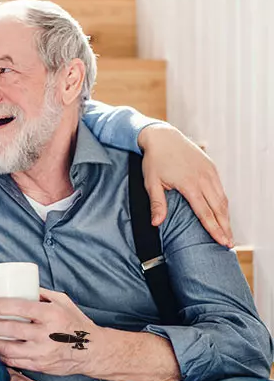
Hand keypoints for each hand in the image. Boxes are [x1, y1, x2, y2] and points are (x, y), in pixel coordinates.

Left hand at [0, 288, 98, 376]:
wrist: (92, 350)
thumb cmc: (76, 322)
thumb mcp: (62, 301)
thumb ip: (41, 293)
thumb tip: (21, 284)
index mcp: (51, 315)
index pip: (21, 309)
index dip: (1, 307)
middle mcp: (46, 335)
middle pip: (11, 330)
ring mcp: (42, 352)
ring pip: (9, 349)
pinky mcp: (40, 366)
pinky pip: (15, 362)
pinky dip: (0, 356)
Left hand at [138, 124, 232, 246]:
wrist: (163, 137)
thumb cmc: (155, 160)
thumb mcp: (151, 182)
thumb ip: (157, 204)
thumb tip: (156, 224)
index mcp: (189, 184)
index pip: (205, 212)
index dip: (214, 229)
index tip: (222, 242)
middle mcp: (203, 179)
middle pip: (218, 208)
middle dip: (225, 227)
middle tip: (229, 244)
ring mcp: (209, 172)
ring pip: (222, 198)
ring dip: (226, 216)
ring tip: (228, 231)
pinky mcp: (211, 167)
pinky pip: (221, 188)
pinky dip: (223, 202)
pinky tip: (223, 212)